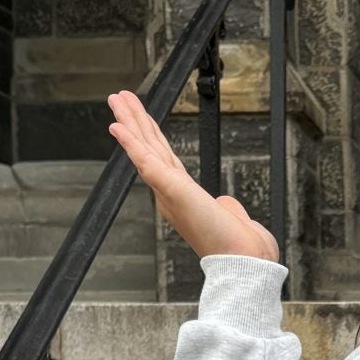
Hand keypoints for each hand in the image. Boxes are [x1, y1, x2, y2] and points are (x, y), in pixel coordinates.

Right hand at [105, 89, 280, 262]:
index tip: (141, 119)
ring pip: (144, 148)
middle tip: (120, 98)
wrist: (242, 261)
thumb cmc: (238, 246)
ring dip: (129, 122)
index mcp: (183, 195)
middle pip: (149, 147)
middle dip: (134, 121)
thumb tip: (225, 202)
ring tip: (116, 100)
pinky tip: (118, 127)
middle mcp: (171, 192)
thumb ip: (226, 205)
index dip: (150, 136)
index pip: (163, 157)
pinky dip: (130, 144)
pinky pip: (146, 161)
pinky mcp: (171, 190)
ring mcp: (168, 191)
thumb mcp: (232, 216)